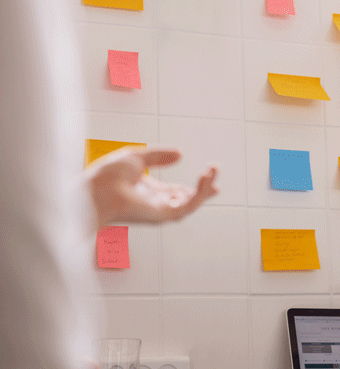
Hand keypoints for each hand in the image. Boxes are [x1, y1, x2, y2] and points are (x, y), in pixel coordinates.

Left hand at [86, 147, 217, 227]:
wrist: (96, 190)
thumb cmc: (107, 177)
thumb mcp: (137, 157)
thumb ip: (159, 156)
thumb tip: (180, 153)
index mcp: (150, 192)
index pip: (177, 191)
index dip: (194, 185)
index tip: (208, 175)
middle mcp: (157, 204)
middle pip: (188, 199)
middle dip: (205, 188)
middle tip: (214, 171)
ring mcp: (161, 210)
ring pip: (191, 203)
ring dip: (205, 188)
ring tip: (211, 170)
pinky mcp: (164, 215)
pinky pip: (188, 205)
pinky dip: (199, 192)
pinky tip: (204, 177)